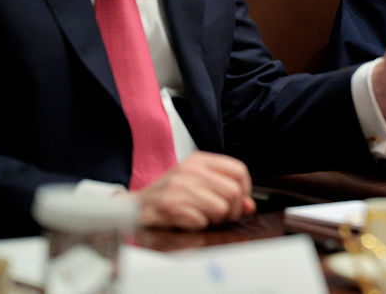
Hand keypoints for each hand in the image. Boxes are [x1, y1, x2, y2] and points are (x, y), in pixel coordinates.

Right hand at [133, 152, 255, 229]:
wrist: (135, 206)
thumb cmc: (171, 194)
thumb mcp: (199, 184)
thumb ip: (226, 191)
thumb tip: (249, 206)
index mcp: (200, 160)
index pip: (239, 170)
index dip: (245, 190)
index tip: (238, 200)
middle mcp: (190, 170)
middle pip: (233, 192)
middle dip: (232, 210)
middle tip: (222, 216)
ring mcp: (179, 186)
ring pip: (220, 208)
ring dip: (215, 219)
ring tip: (204, 217)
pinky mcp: (170, 205)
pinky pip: (201, 221)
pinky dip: (199, 226)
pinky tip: (189, 221)